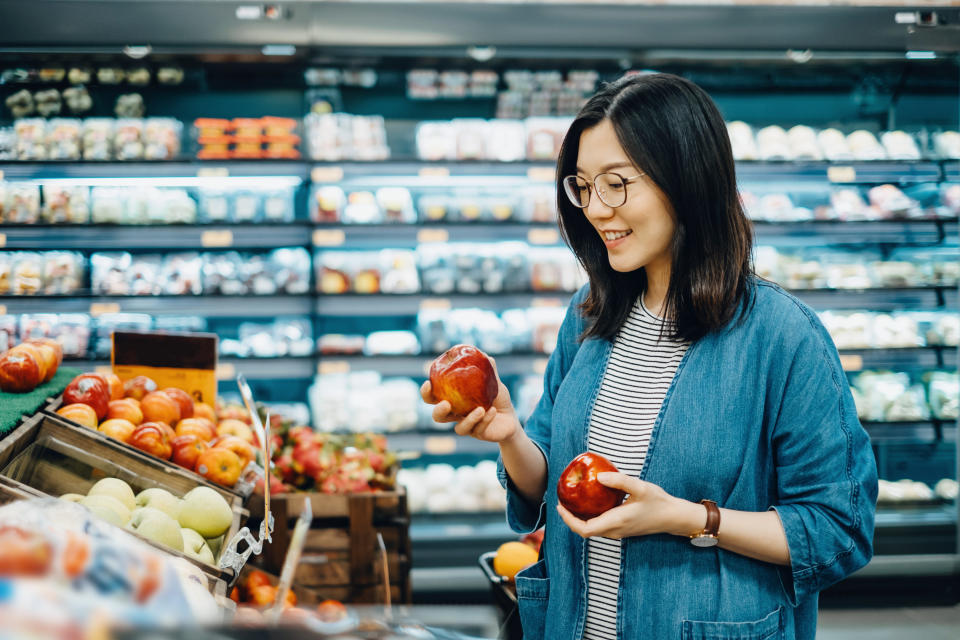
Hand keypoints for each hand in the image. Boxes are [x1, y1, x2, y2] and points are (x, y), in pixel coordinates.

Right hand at [420, 356, 519, 443]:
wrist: (511, 418)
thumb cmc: (497, 398)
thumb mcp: (494, 383)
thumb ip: (488, 371)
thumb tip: (486, 356)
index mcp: (454, 400)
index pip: (433, 398)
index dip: (426, 393)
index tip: (428, 383)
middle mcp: (456, 415)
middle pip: (438, 417)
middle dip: (439, 411)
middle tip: (446, 404)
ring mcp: (467, 426)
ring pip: (459, 429)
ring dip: (469, 419)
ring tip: (481, 409)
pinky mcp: (478, 434)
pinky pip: (478, 429)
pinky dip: (485, 420)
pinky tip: (492, 411)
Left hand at [556, 472, 692, 539]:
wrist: (673, 517)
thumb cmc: (658, 502)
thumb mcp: (640, 487)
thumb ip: (620, 481)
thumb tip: (598, 476)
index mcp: (616, 522)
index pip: (585, 529)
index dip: (569, 520)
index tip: (560, 506)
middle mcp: (615, 530)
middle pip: (584, 531)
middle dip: (570, 518)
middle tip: (561, 501)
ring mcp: (618, 532)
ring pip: (592, 530)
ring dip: (578, 519)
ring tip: (571, 501)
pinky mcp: (621, 529)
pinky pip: (599, 526)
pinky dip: (589, 518)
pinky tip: (589, 503)